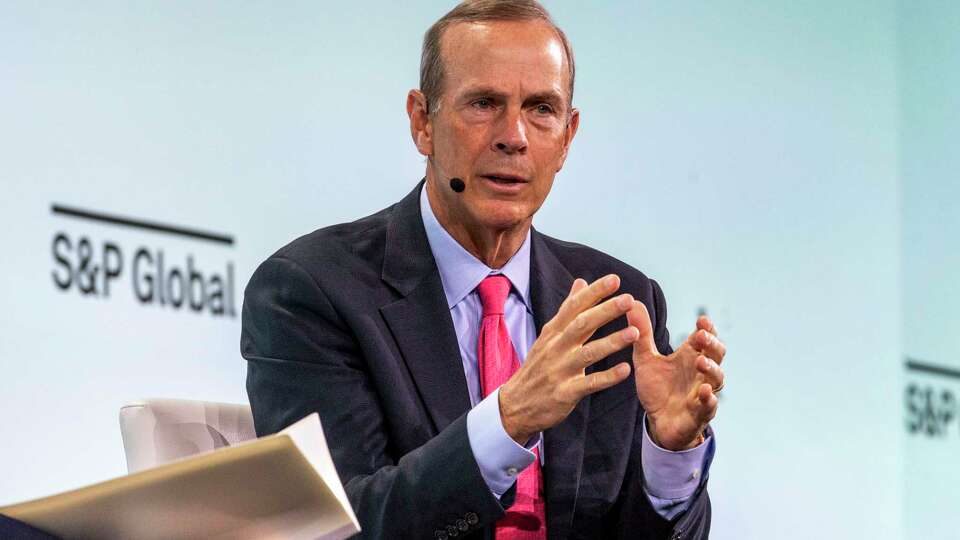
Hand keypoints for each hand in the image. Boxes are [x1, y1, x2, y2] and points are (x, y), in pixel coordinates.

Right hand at [499, 275, 637, 443]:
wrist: (515, 405)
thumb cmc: (538, 368)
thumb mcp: (548, 336)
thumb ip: (567, 310)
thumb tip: (581, 282)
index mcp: (553, 332)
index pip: (574, 307)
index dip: (594, 293)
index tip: (615, 280)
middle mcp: (555, 348)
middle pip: (581, 325)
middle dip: (605, 311)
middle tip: (628, 300)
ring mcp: (560, 370)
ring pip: (588, 353)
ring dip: (612, 342)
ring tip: (635, 333)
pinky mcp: (565, 393)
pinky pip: (589, 384)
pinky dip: (608, 377)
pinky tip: (626, 370)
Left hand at [628, 303, 725, 450]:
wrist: (657, 422)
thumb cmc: (658, 389)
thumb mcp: (646, 360)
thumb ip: (641, 334)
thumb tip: (632, 302)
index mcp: (690, 357)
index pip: (705, 338)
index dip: (707, 328)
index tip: (701, 319)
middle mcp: (701, 373)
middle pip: (717, 354)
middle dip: (712, 344)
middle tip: (701, 336)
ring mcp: (702, 393)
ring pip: (717, 379)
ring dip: (712, 369)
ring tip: (701, 361)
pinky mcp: (699, 414)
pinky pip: (709, 406)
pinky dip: (709, 399)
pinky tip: (704, 392)